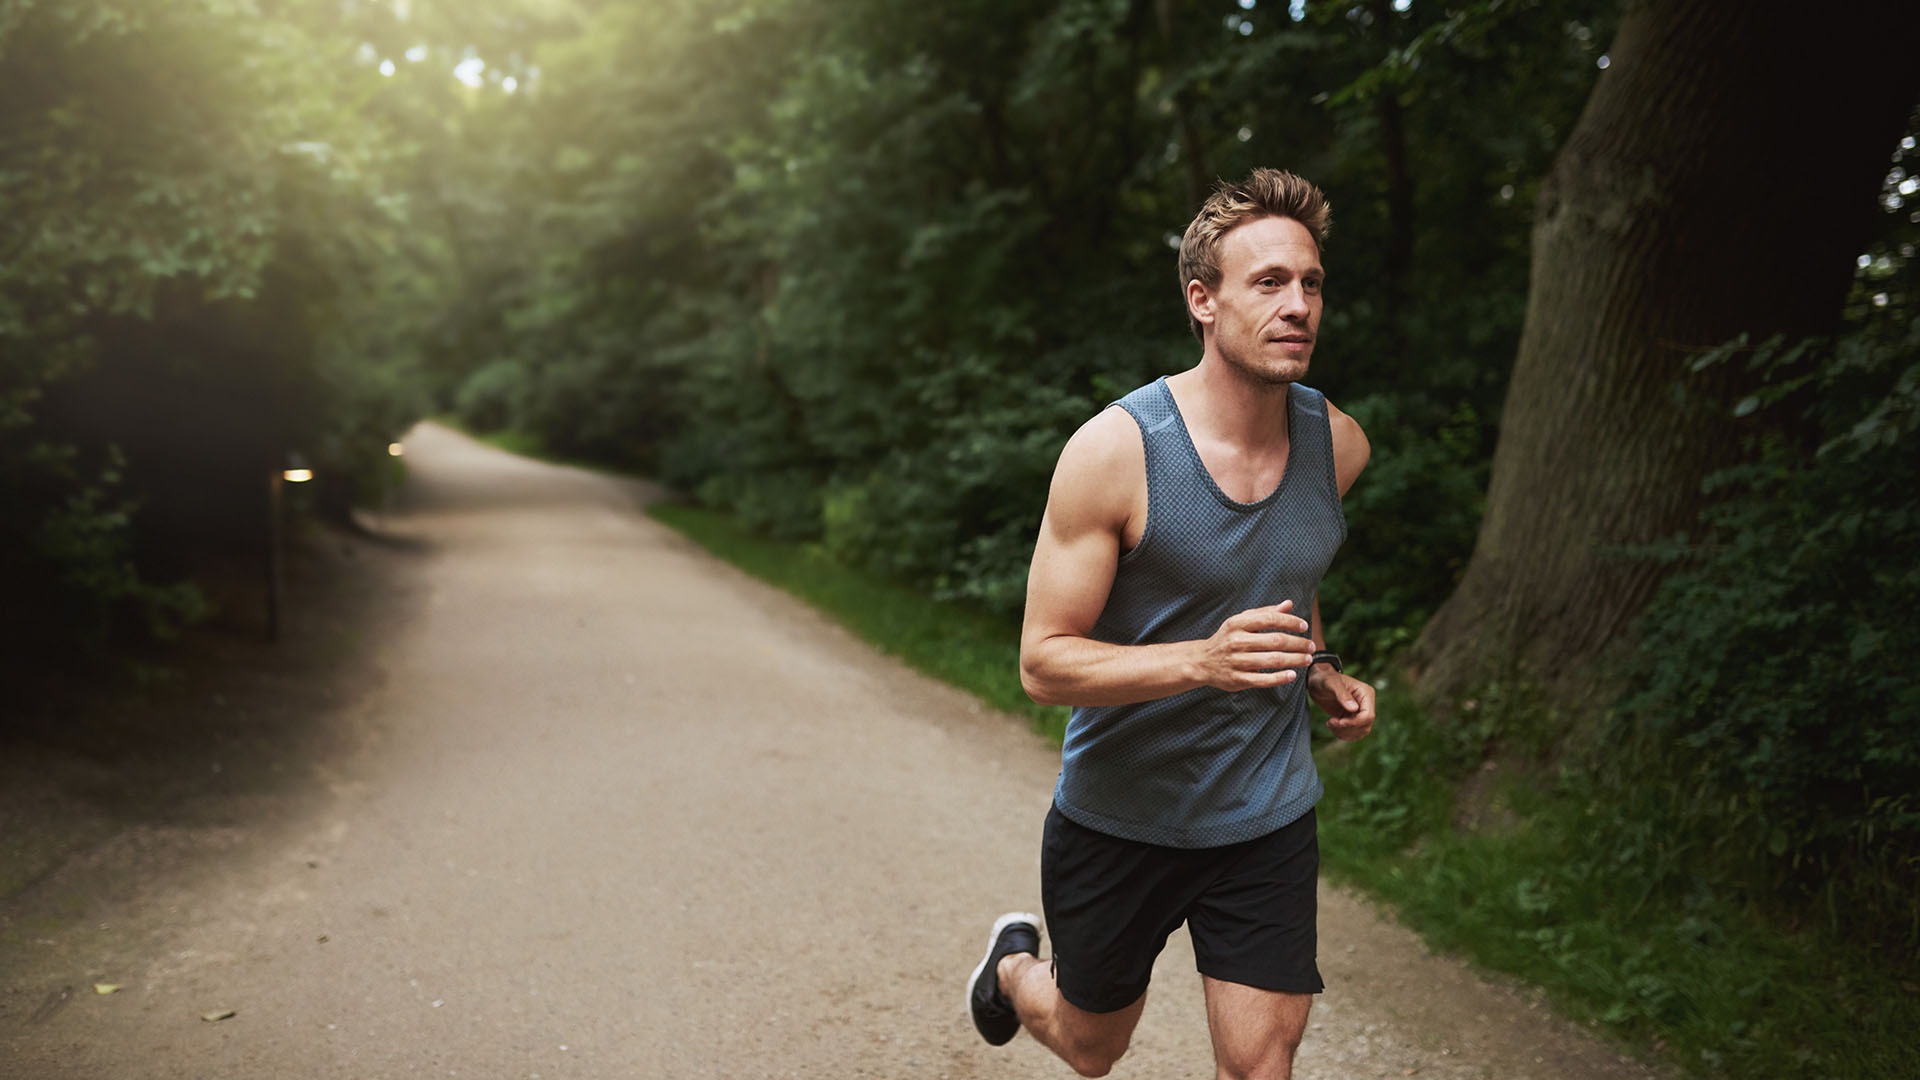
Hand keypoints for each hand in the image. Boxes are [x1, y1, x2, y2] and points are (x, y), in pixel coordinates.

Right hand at [1197, 601, 1315, 691]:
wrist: (1202, 661)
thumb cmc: (1228, 638)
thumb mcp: (1241, 621)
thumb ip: (1265, 613)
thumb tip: (1288, 604)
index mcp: (1237, 624)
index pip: (1269, 619)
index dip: (1289, 622)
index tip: (1304, 626)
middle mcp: (1236, 641)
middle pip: (1274, 641)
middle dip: (1297, 643)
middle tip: (1311, 646)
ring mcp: (1236, 661)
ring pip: (1271, 660)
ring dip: (1294, 660)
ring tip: (1307, 659)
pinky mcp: (1237, 679)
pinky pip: (1262, 679)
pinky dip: (1279, 678)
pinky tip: (1292, 674)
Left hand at [1308, 668, 1375, 741]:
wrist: (1317, 682)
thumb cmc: (1324, 678)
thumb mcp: (1331, 684)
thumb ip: (1343, 695)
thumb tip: (1354, 709)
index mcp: (1366, 693)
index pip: (1368, 716)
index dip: (1354, 723)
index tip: (1337, 721)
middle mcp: (1366, 703)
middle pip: (1365, 725)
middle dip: (1347, 728)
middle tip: (1330, 722)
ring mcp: (1360, 712)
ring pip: (1360, 731)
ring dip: (1344, 733)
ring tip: (1330, 724)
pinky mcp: (1352, 718)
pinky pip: (1354, 733)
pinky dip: (1343, 734)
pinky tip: (1332, 727)